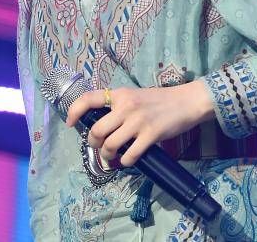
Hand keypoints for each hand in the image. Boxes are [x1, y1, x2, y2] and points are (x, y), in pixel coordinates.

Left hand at [66, 80, 213, 166]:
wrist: (186, 101)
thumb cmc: (160, 100)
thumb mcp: (136, 96)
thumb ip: (119, 106)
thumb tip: (102, 125)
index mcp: (121, 94)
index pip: (89, 98)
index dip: (74, 111)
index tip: (70, 123)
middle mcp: (126, 106)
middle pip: (97, 130)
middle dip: (94, 144)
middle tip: (99, 147)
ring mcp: (138, 121)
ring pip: (110, 145)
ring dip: (108, 156)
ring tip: (112, 157)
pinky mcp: (151, 135)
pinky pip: (129, 155)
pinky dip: (125, 162)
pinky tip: (128, 159)